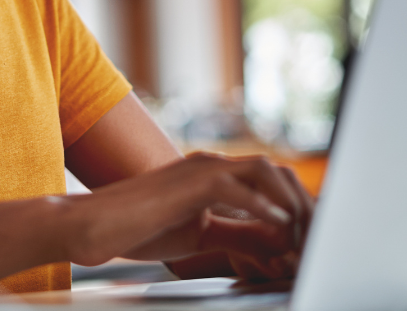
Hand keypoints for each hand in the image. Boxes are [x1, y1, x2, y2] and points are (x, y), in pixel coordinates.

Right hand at [60, 152, 313, 279]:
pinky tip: (279, 227)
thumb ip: (237, 235)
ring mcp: (200, 168)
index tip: (306, 241)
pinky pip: (238, 188)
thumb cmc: (137, 229)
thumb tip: (275, 243)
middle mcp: (211, 164)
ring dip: (289, 204)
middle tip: (313, 239)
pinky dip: (265, 207)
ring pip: (264, 172)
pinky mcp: (189, 182)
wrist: (92, 226)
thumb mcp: (199, 235)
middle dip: (302, 204)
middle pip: (276, 172)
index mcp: (213, 175)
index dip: (294, 208)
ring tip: (299, 236)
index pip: (270, 181)